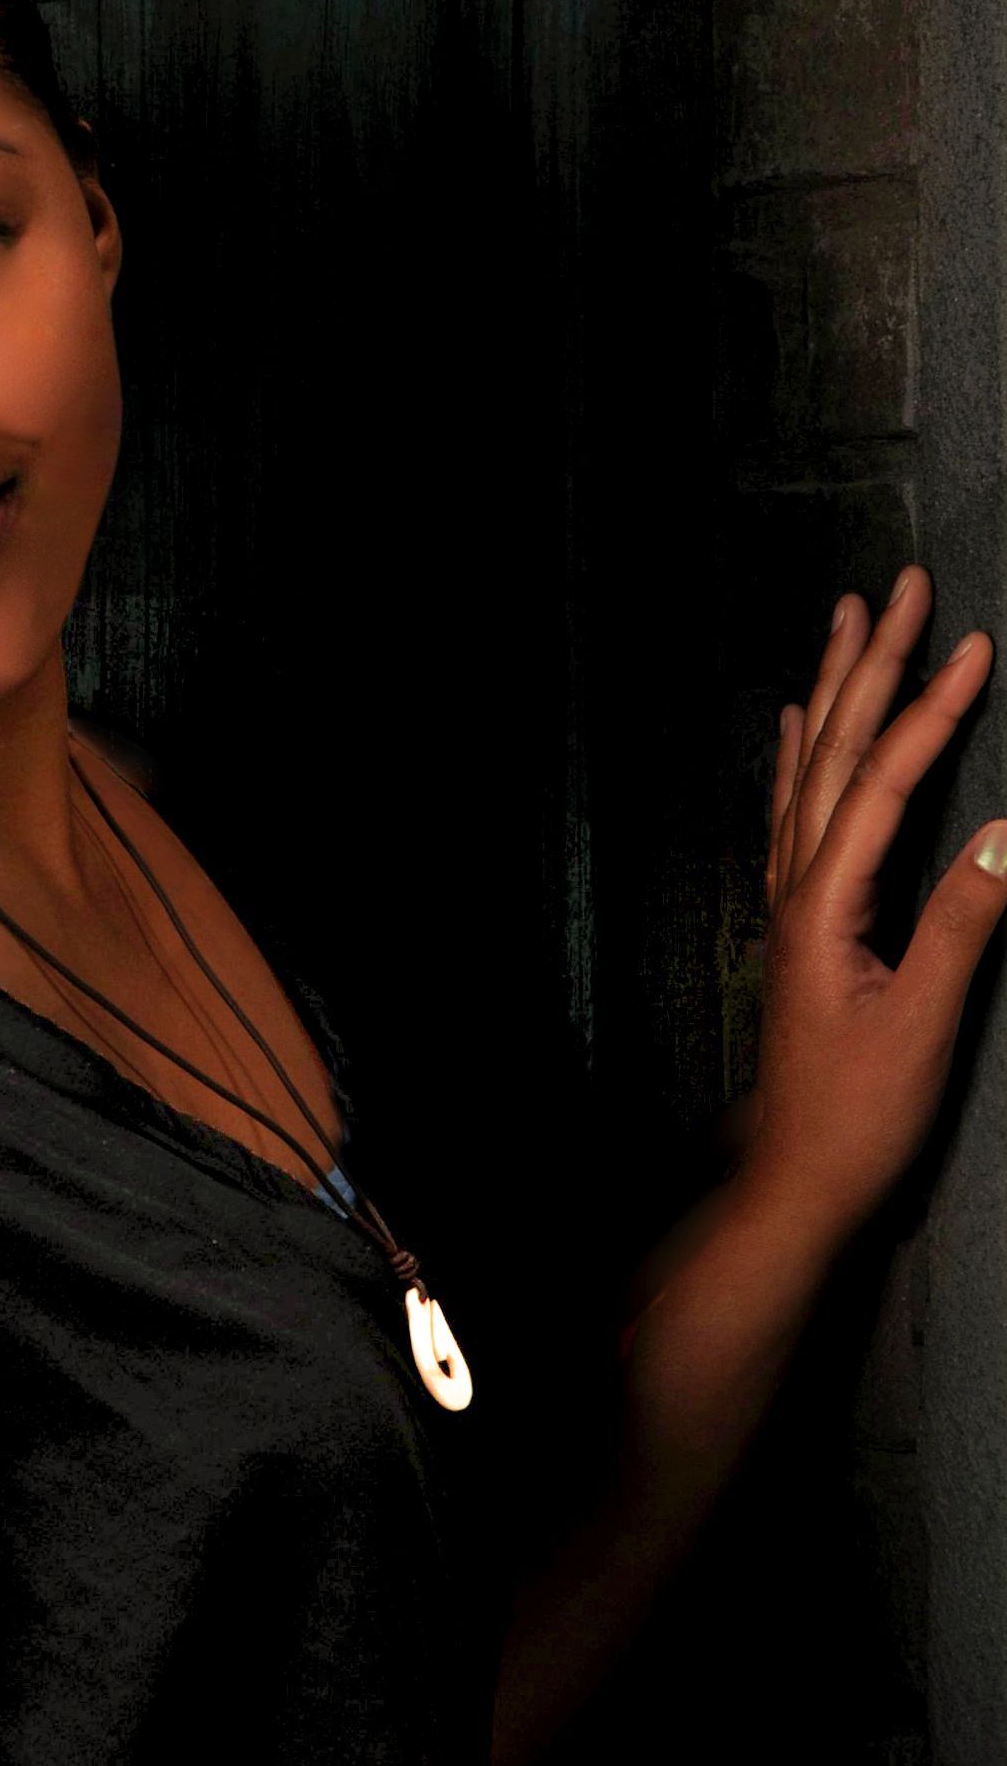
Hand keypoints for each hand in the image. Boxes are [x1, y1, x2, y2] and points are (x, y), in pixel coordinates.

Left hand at [741, 564, 1006, 1246]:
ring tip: (846, 617)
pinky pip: (793, 813)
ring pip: (809, 773)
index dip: (931, 714)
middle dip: (871, 666)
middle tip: (899, 586)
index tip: (973, 648)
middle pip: (835, 756)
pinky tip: (800, 721)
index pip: (882, 787)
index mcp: (824, 905)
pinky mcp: (801, 921)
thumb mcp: (925, 1022)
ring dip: (834, 690)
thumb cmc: (859, 1113)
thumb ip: (964, 924)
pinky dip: (801, 755)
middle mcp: (796, 889)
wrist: (798, 1179)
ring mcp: (792, 902)